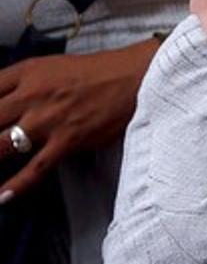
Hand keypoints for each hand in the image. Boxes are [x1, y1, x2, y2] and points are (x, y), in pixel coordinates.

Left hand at [0, 39, 158, 200]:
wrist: (135, 77)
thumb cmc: (95, 73)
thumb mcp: (48, 67)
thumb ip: (18, 84)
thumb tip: (0, 107)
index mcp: (25, 73)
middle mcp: (31, 95)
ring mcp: (48, 120)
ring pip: (0, 146)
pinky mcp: (69, 140)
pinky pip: (36, 168)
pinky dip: (16, 185)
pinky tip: (1, 197)